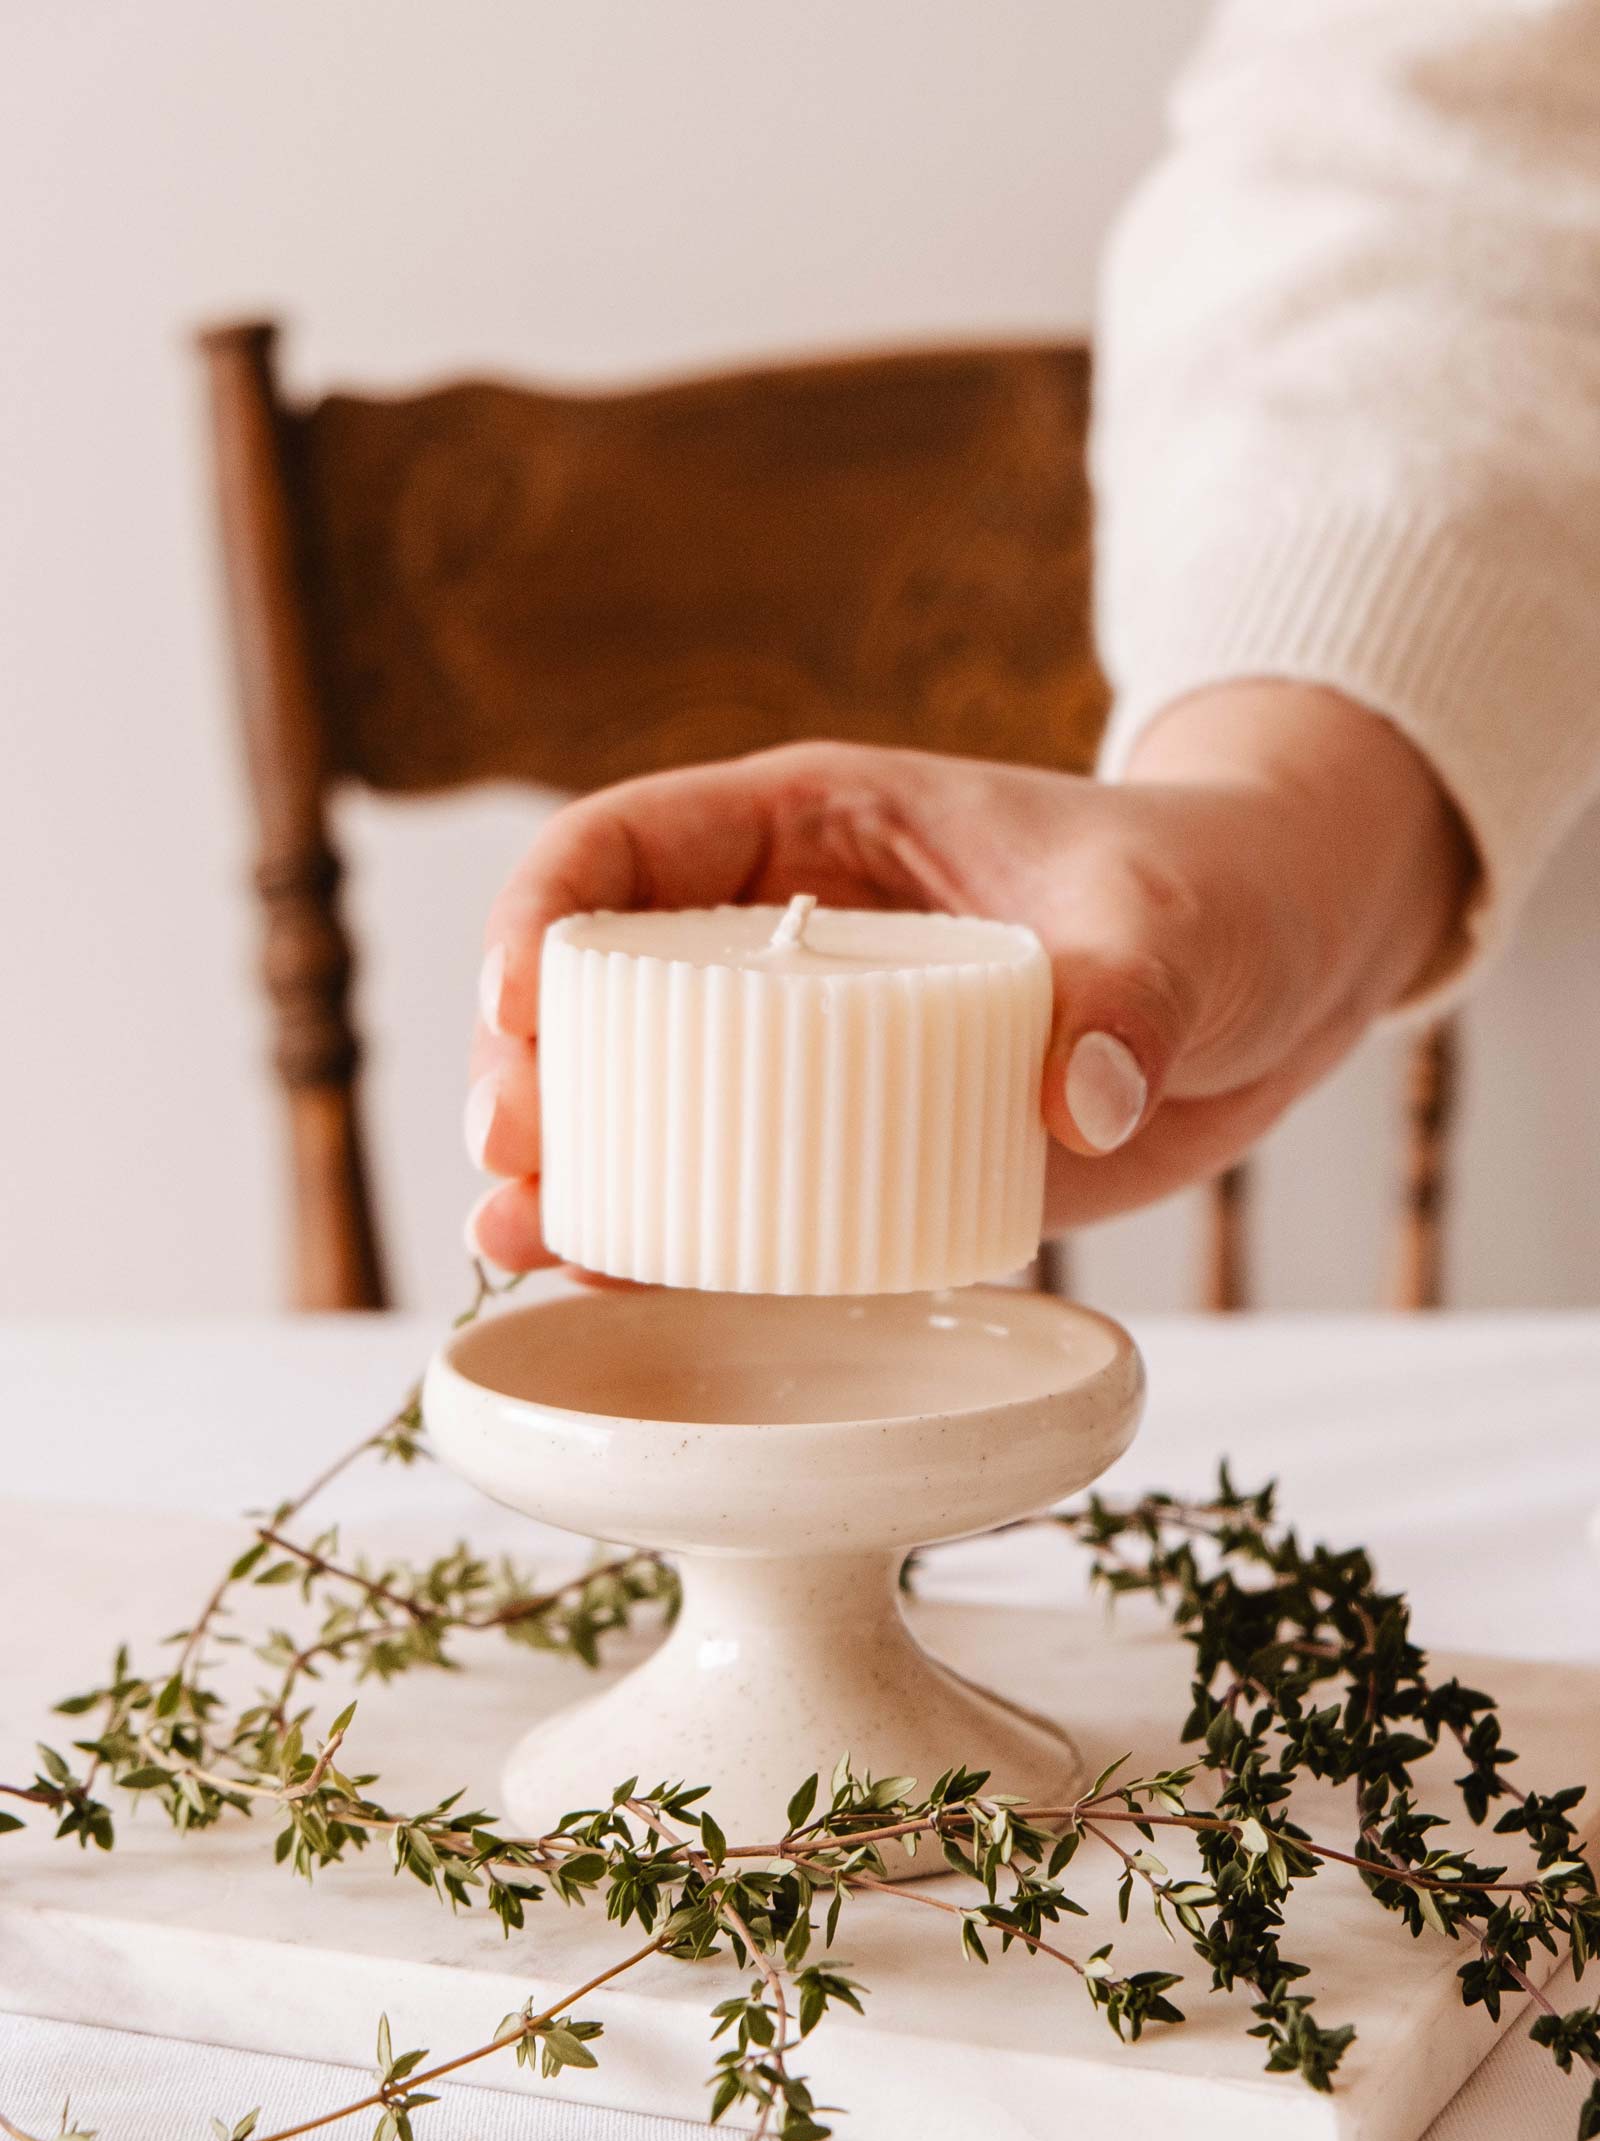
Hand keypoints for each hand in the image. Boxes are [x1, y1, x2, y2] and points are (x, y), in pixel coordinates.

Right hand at [464, 681, 1470, 1268]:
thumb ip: (1130, 984)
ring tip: (516, 1239)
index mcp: (817, 828)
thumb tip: (1080, 1094)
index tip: (517, 1000)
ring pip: (649, 1110)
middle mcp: (786, 944)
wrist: (1279, 976)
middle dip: (531, 1064)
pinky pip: (740, 1201)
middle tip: (514, 1150)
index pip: (626, 845)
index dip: (544, 911)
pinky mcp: (866, 1159)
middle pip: (601, 991)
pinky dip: (672, 1248)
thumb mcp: (1172, 911)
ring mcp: (817, 1061)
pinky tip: (616, 1296)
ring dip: (572, 1174)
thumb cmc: (1213, 887)